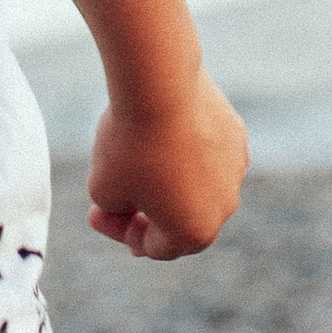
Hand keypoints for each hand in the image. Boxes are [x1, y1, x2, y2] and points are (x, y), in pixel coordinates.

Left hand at [87, 75, 249, 261]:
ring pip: (199, 187)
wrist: (160, 86)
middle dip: (151, 217)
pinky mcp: (237, 136)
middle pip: (183, 223)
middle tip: (123, 209)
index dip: (120, 231)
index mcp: (194, 232)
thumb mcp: (104, 190)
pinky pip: (209, 156)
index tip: (94, 212)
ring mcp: (235, 171)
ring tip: (144, 166)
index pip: (155, 247)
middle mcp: (223, 207)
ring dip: (172, 184)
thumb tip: (135, 201)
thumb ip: (119, 209)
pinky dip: (187, 154)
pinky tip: (165, 139)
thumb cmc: (128, 144)